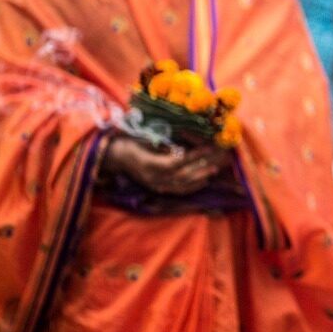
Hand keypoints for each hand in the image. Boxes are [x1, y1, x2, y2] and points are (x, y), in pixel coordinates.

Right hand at [102, 136, 228, 195]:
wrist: (116, 157)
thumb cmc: (131, 143)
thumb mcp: (145, 140)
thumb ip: (163, 145)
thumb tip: (182, 147)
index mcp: (149, 164)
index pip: (176, 162)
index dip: (193, 156)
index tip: (208, 148)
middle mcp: (152, 178)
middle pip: (181, 177)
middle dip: (200, 170)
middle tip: (216, 164)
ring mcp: (154, 185)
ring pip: (181, 186)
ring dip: (198, 179)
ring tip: (212, 172)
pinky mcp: (156, 188)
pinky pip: (177, 191)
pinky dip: (191, 187)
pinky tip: (202, 182)